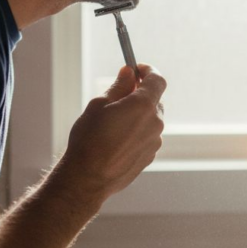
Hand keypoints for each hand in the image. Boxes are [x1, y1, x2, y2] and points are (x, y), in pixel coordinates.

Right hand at [57, 64, 165, 203]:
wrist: (88, 177)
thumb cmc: (89, 139)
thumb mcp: (99, 105)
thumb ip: (119, 86)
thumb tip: (129, 73)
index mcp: (143, 105)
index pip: (158, 80)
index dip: (148, 72)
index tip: (137, 70)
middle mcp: (155, 123)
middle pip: (155, 101)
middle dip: (140, 95)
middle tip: (120, 96)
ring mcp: (155, 141)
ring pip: (150, 120)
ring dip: (138, 116)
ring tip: (113, 124)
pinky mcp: (150, 156)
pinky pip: (147, 137)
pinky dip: (137, 133)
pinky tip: (116, 141)